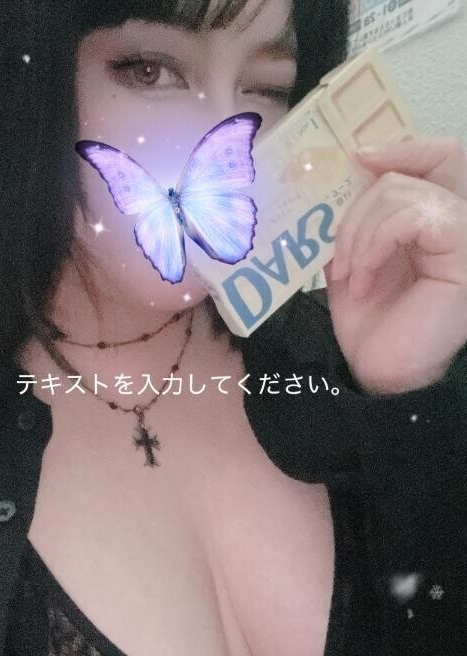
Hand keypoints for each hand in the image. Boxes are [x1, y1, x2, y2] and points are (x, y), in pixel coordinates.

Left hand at [323, 136, 466, 394]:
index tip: (358, 156)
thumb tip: (340, 183)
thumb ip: (354, 222)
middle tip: (338, 257)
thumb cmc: (371, 323)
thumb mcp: (352, 262)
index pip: (438, 158)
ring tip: (350, 276)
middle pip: (401, 176)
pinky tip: (363, 280)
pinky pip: (411, 217)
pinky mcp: (462, 249)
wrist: (380, 370)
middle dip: (355, 211)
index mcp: (429, 222)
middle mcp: (451, 223)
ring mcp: (460, 235)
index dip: (403, 147)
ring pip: (399, 193)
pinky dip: (374, 244)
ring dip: (358, 235)